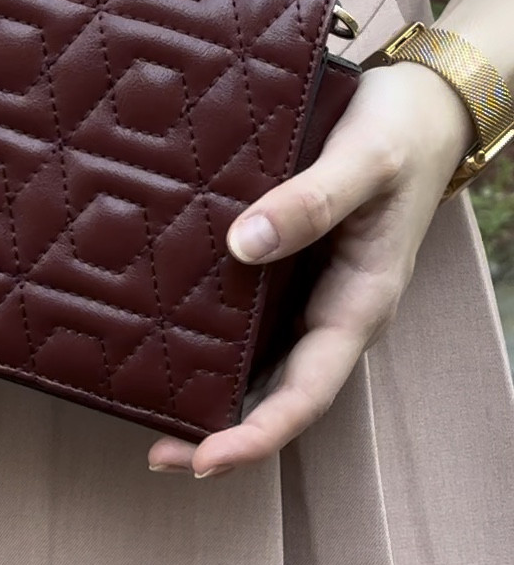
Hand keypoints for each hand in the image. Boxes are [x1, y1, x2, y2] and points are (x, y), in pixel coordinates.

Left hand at [147, 59, 475, 477]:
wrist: (420, 105)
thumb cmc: (400, 132)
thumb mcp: (364, 161)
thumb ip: (311, 201)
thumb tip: (243, 244)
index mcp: (359, 304)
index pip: (307, 394)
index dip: (257, 434)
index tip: (204, 459)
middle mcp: (331, 312)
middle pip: (276, 394)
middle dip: (221, 431)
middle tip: (157, 453)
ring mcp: (309, 294)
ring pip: (258, 362)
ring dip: (210, 390)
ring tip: (145, 405)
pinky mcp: (288, 268)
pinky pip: (247, 315)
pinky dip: (209, 335)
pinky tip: (159, 329)